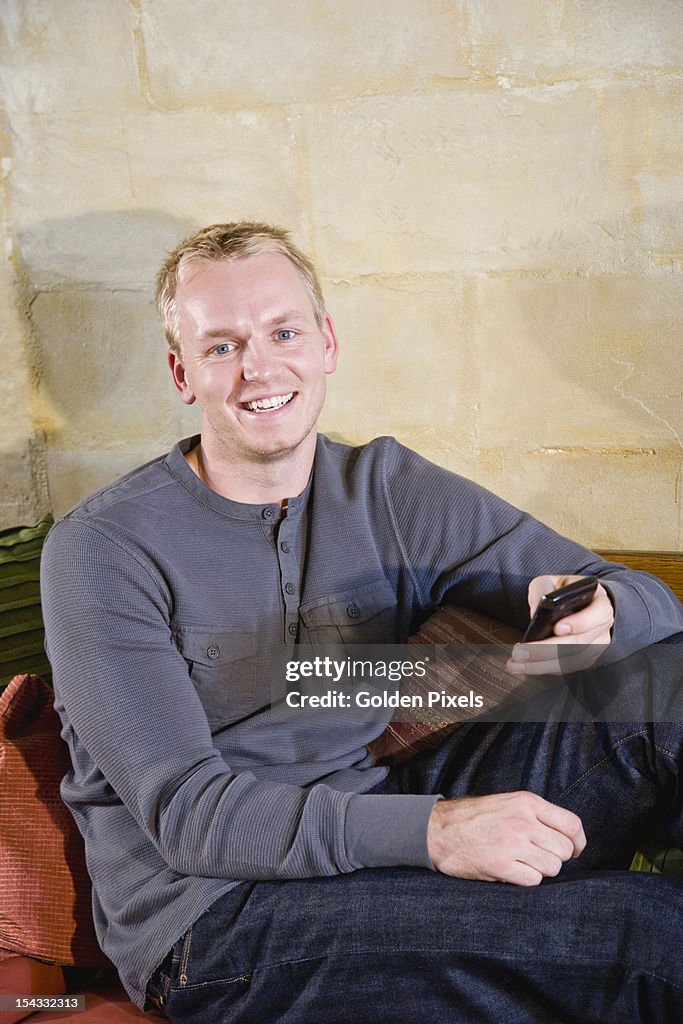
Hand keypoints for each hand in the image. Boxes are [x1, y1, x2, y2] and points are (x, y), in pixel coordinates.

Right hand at [427, 791, 585, 885]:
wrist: (439, 830)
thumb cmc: (475, 818)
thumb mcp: (508, 802)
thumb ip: (537, 814)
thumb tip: (568, 836)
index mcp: (527, 802)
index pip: (572, 825)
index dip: (578, 842)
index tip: (574, 850)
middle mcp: (523, 821)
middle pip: (564, 850)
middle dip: (556, 858)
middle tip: (539, 857)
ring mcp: (513, 843)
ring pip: (552, 867)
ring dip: (541, 870)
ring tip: (522, 863)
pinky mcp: (501, 865)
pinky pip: (534, 880)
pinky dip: (526, 879)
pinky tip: (511, 870)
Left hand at [507, 574, 612, 674]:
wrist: (576, 602)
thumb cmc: (563, 591)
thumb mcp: (551, 582)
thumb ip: (544, 591)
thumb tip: (536, 611)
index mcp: (600, 602)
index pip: (598, 614)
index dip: (579, 623)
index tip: (557, 628)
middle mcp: (602, 626)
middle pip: (580, 643)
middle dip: (547, 649)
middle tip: (522, 652)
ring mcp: (596, 645)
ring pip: (572, 660)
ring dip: (542, 664)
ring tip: (517, 663)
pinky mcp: (586, 658)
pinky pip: (567, 668)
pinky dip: (546, 668)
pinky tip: (527, 666)